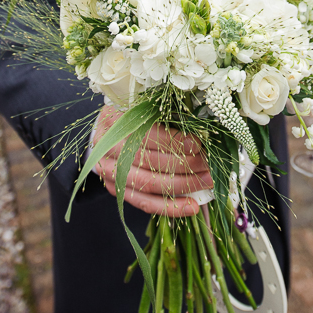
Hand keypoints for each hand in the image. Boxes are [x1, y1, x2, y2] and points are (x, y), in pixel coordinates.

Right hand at [93, 105, 213, 216]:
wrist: (104, 131)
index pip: (146, 135)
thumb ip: (164, 116)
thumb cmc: (130, 114)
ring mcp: (110, 172)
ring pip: (149, 184)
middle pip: (149, 161)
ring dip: (183, 185)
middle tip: (209, 164)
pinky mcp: (117, 190)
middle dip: (184, 164)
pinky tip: (191, 207)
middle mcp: (108, 149)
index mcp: (115, 121)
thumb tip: (199, 130)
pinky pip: (145, 203)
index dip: (173, 141)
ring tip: (206, 182)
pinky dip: (170, 207)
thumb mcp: (143, 105)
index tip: (197, 143)